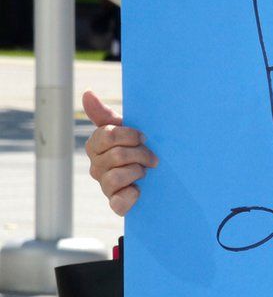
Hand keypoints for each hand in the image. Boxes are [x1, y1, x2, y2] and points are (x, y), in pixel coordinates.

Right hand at [82, 90, 155, 215]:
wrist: (161, 175)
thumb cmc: (140, 148)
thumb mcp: (127, 130)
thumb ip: (106, 115)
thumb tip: (87, 93)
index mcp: (97, 146)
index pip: (108, 135)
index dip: (130, 135)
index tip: (144, 137)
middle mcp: (96, 167)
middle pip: (117, 155)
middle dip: (141, 154)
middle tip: (152, 157)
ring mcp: (105, 186)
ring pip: (116, 176)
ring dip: (138, 172)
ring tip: (145, 172)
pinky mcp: (116, 204)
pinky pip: (118, 202)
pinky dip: (131, 196)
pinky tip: (139, 190)